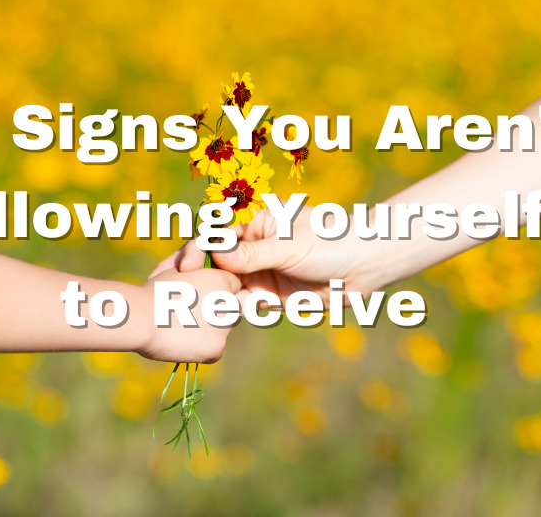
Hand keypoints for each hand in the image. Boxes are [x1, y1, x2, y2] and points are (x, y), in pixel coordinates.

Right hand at [135, 268, 242, 363]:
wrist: (142, 317)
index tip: (199, 296)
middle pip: (230, 308)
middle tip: (189, 313)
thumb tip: (206, 284)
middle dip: (216, 310)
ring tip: (181, 327)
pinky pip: (215, 349)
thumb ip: (200, 275)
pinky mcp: (216, 349)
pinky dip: (202, 348)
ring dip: (208, 329)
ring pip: (222, 329)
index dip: (216, 290)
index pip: (232, 285)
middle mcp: (229, 304)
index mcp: (223, 281)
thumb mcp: (180, 272)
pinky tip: (184, 341)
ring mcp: (224, 328)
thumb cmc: (156, 291)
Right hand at [151, 204, 376, 306]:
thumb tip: (217, 256)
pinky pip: (243, 305)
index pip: (217, 236)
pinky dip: (232, 310)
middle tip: (177, 289)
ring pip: (225, 286)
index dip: (199, 249)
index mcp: (254, 225)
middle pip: (215, 263)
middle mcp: (252, 250)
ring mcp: (259, 274)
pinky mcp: (268, 298)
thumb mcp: (288, 245)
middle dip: (197, 276)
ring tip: (195, 307)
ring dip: (212, 296)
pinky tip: (224, 316)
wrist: (364, 267)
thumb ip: (253, 254)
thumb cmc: (330, 242)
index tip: (187, 264)